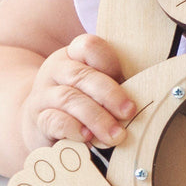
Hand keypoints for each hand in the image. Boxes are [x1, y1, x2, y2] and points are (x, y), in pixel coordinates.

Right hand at [19, 34, 135, 153]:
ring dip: (96, 118)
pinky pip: (54, 120)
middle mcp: (56, 70)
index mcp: (73, 55)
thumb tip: (147, 93)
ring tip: (115, 135)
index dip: (110, 62)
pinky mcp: (38, 119)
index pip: (89, 46)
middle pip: (82, 75)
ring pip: (69, 99)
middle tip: (129, 113)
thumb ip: (115, 84)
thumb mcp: (95, 86)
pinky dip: (74, 129)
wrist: (41, 122)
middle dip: (109, 95)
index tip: (128, 81)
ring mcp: (44, 94)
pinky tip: (88, 138)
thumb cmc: (81, 100)